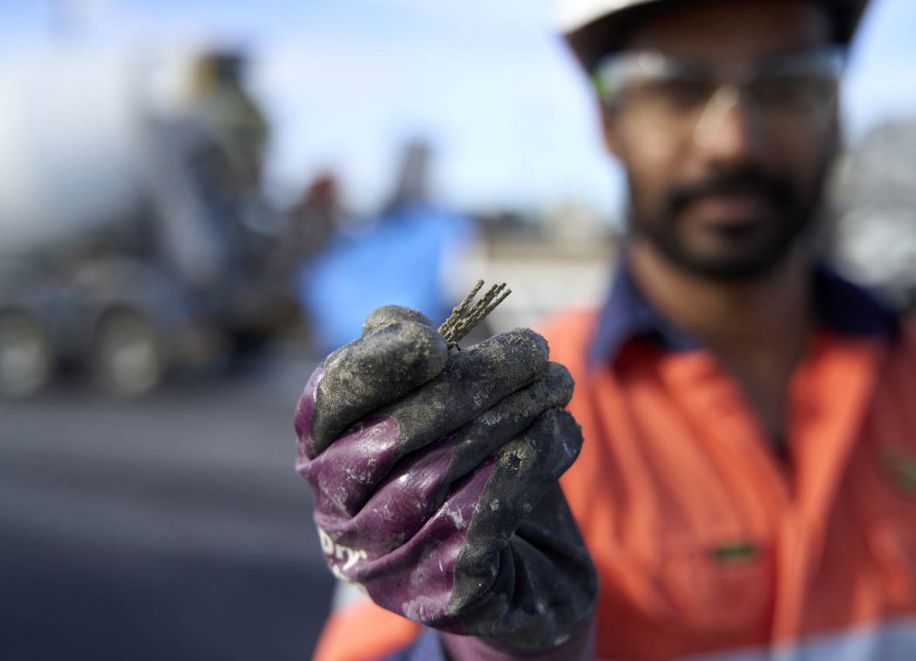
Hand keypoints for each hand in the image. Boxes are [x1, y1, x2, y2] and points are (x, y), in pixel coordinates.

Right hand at [295, 305, 597, 651]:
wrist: (525, 568)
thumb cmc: (474, 470)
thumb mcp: (446, 411)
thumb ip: (418, 368)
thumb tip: (392, 322)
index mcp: (325, 458)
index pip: (327, 402)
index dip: (374, 366)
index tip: (432, 340)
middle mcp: (341, 516)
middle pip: (391, 436)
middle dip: (470, 381)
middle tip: (533, 348)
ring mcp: (387, 563)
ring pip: (439, 474)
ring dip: (509, 414)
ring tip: (558, 380)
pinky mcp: (445, 595)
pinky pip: (486, 518)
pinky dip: (528, 462)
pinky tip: (561, 429)